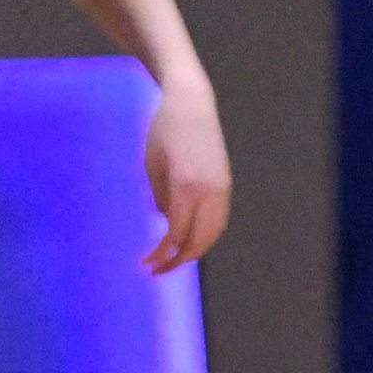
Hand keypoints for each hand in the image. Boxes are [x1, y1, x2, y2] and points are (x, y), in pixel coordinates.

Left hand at [142, 82, 230, 272]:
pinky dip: (205, 235)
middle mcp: (209, 192)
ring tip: (174, 258)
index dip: (161, 254)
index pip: (176, 234)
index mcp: (186, 187)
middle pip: (199, 241)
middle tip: (158, 269)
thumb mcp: (151, 166)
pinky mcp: (226, 184)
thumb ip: (159, 198)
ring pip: (213, 233)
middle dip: (179, 260)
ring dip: (195, 250)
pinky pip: (218, 220)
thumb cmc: (163, 130)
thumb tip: (167, 223)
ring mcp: (221, 188)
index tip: (146, 264)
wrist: (192, 103)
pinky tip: (190, 238)